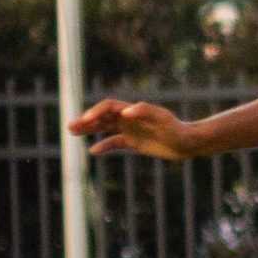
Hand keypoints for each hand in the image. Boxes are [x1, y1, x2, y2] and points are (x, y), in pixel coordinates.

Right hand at [71, 97, 201, 160]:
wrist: (188, 142)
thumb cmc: (177, 129)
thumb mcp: (163, 120)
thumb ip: (145, 111)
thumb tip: (125, 110)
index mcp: (133, 111)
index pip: (109, 107)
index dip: (96, 112)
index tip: (86, 121)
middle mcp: (130, 118)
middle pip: (103, 116)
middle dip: (86, 120)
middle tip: (70, 127)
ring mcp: (131, 130)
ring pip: (105, 127)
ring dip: (90, 129)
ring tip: (73, 132)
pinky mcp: (135, 142)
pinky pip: (115, 142)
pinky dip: (104, 145)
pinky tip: (93, 150)